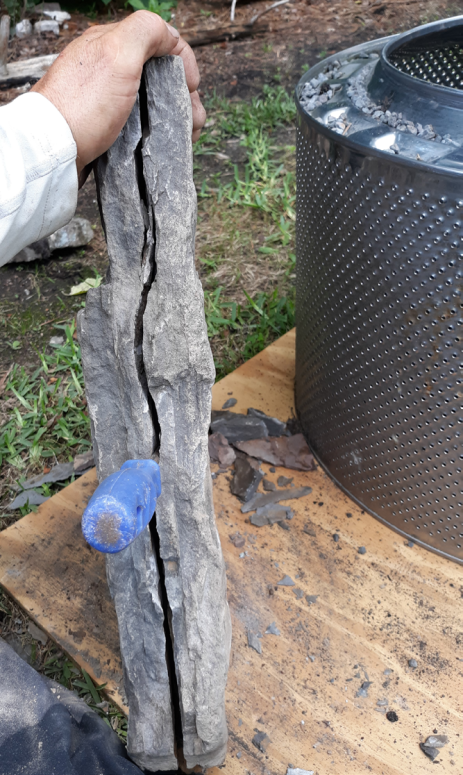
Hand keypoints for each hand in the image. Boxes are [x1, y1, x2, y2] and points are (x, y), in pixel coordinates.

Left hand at [31, 12, 205, 176]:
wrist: (54, 150)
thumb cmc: (83, 106)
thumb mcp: (118, 53)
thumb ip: (146, 31)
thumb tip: (168, 35)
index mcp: (111, 43)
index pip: (161, 40)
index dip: (183, 61)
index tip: (191, 87)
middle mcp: (108, 67)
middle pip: (160, 74)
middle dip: (183, 96)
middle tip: (193, 121)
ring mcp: (106, 97)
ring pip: (153, 101)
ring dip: (175, 117)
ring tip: (186, 137)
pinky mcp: (104, 124)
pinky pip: (139, 123)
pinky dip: (157, 132)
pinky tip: (163, 144)